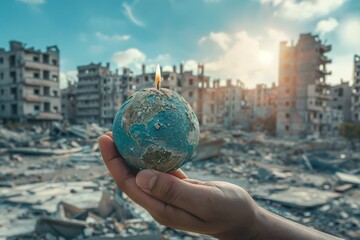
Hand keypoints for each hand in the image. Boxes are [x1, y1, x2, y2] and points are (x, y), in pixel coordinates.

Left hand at [98, 132, 258, 238]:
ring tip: (125, 133)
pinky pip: (160, 168)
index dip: (113, 163)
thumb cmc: (228, 210)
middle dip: (116, 156)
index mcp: (161, 208)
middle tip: (109, 131)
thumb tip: (140, 177)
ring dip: (131, 154)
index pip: (128, 184)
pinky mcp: (178, 186)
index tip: (105, 139)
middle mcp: (160, 202)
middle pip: (130, 177)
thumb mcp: (204, 201)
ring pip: (142, 172)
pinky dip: (152, 154)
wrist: (242, 218)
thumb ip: (174, 191)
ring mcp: (168, 194)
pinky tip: (152, 141)